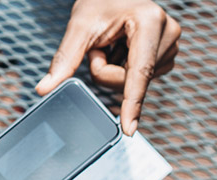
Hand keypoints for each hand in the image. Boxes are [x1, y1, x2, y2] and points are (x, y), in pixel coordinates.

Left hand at [35, 0, 181, 135]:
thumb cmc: (100, 0)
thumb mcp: (79, 26)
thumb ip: (65, 59)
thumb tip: (44, 89)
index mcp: (149, 22)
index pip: (138, 72)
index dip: (132, 103)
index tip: (128, 129)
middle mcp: (168, 34)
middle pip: (130, 81)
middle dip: (106, 70)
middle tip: (100, 46)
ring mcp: (171, 45)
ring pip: (134, 83)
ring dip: (115, 69)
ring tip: (114, 43)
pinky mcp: (168, 54)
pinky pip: (140, 79)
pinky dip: (125, 68)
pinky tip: (123, 48)